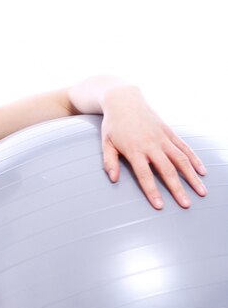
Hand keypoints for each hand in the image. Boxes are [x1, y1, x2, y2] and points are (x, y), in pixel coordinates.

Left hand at [100, 86, 206, 208]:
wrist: (124, 100)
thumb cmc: (113, 124)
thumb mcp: (106, 142)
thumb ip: (109, 161)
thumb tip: (113, 179)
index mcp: (134, 149)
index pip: (144, 175)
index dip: (152, 191)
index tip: (160, 206)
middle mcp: (151, 144)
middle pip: (167, 170)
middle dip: (177, 189)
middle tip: (186, 205)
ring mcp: (162, 138)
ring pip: (181, 159)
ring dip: (192, 176)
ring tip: (201, 192)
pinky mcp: (169, 132)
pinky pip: (184, 147)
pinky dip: (194, 159)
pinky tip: (202, 172)